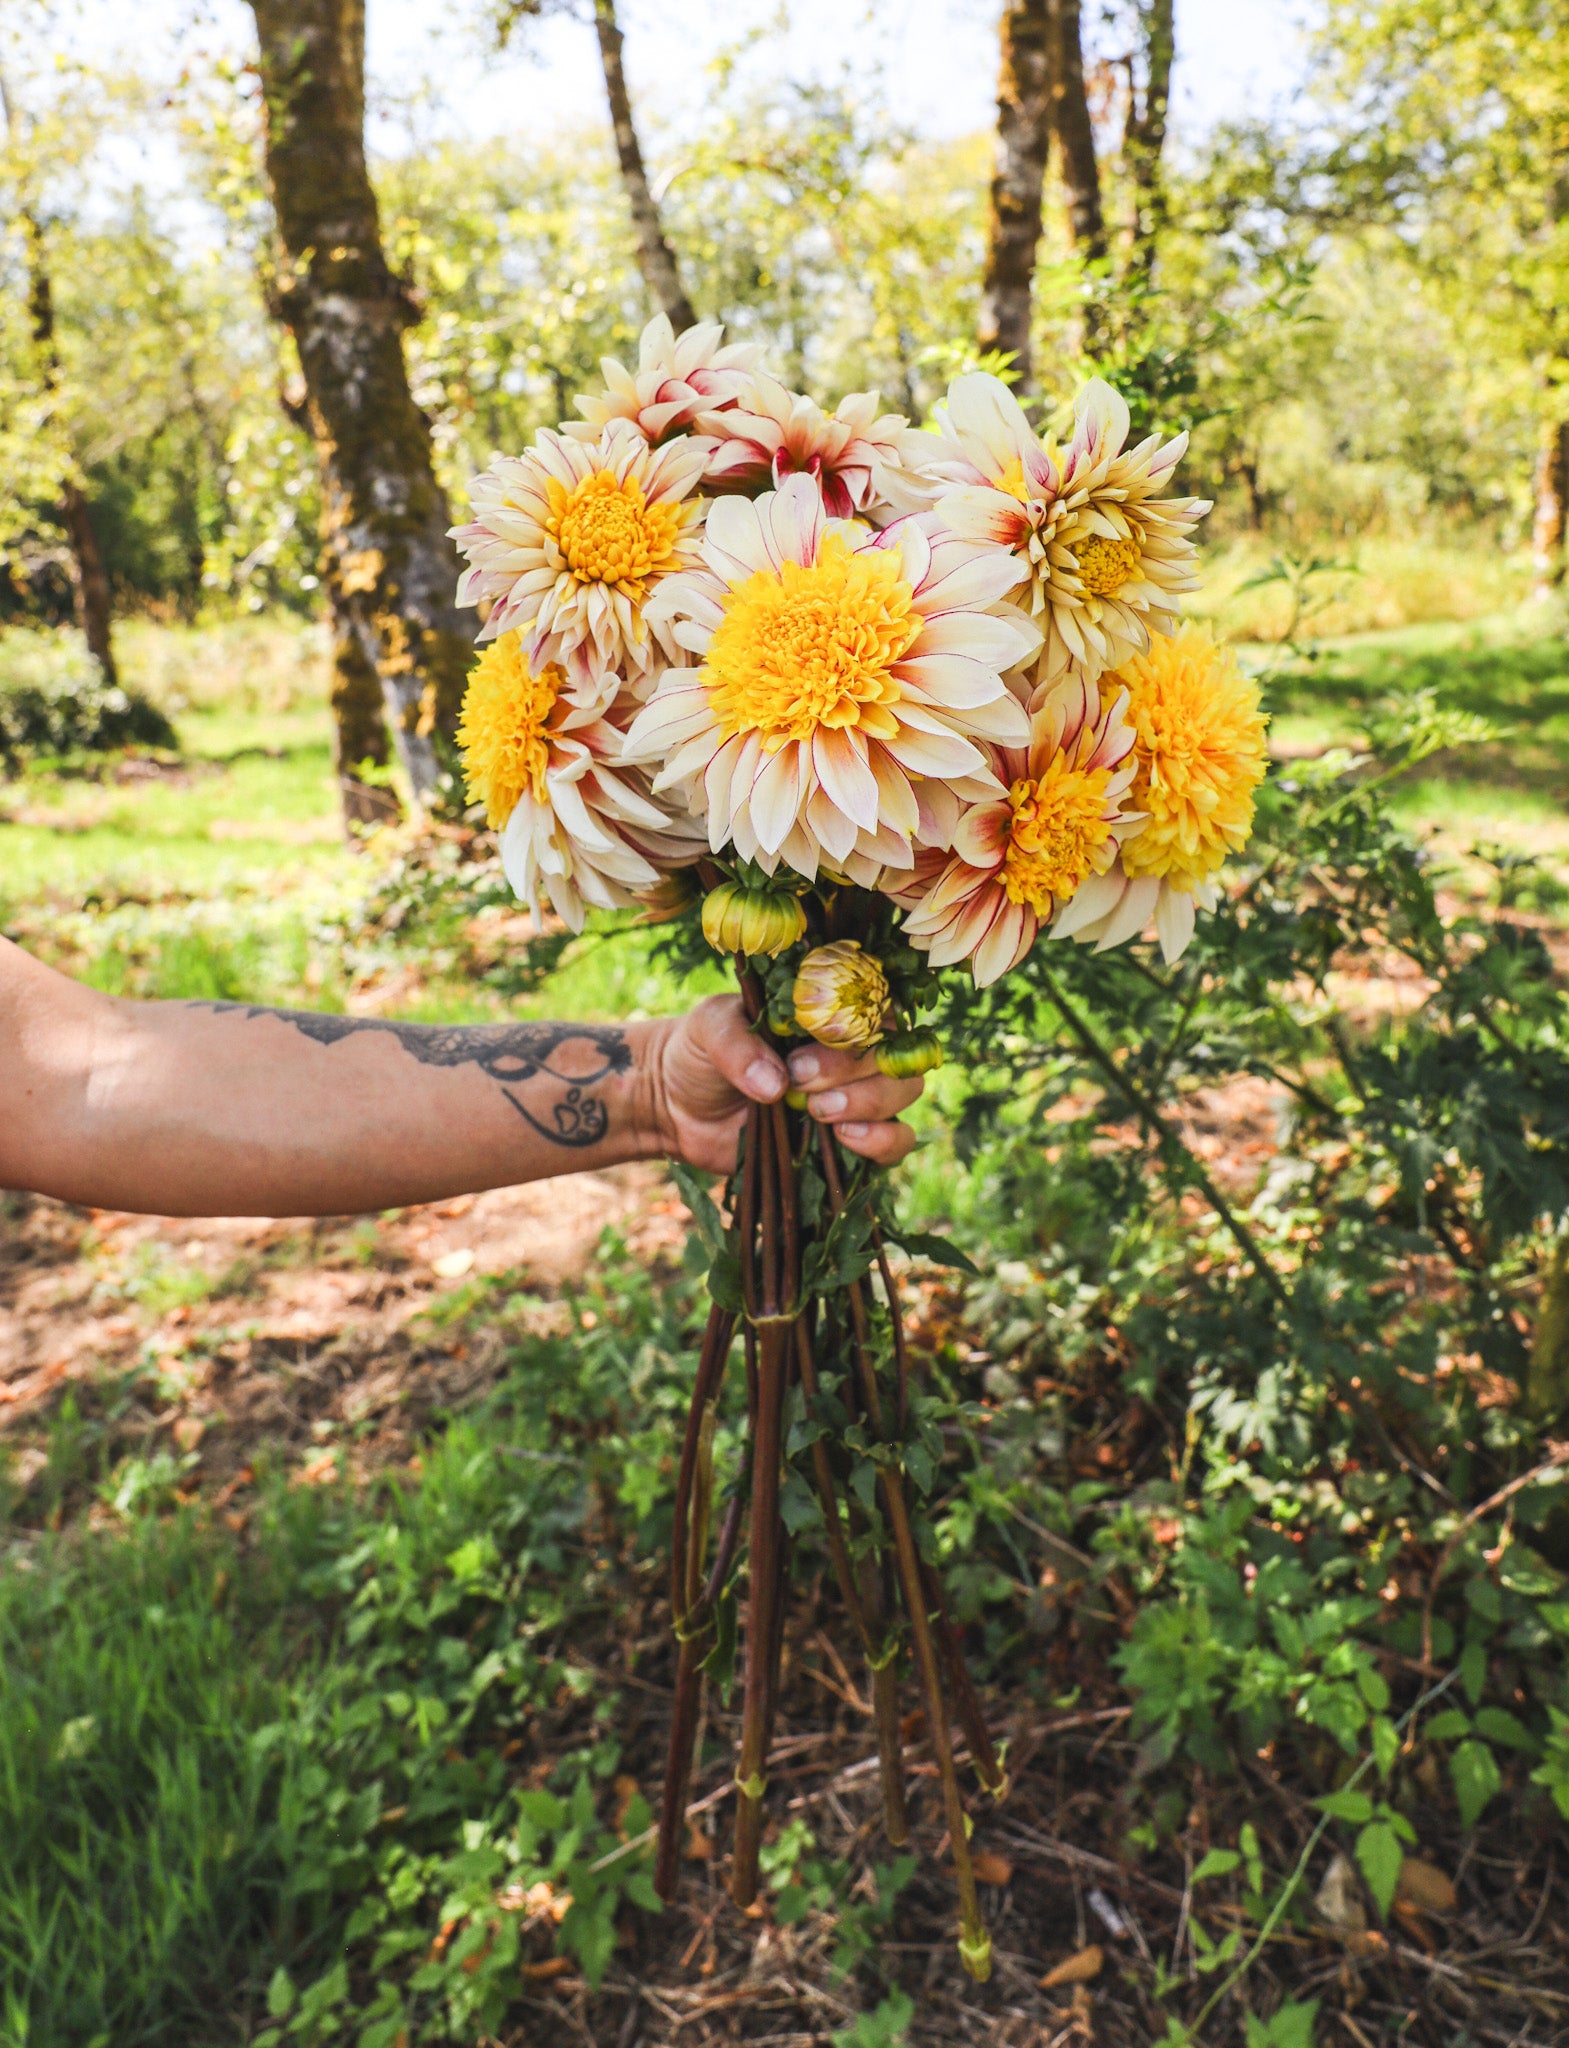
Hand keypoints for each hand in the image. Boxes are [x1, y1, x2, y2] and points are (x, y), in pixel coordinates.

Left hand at [649, 994, 924, 1175]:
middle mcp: (853, 1048)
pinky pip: (895, 1144)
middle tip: (802, 1091)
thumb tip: (773, 1085)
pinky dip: (882, 1144)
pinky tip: (845, 1140)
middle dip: (855, 1077)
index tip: (798, 1061)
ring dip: (870, 1106)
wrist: (678, 1105)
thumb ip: (737, 1046)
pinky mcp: (852, 1141)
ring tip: (818, 1114)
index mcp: (830, 1008)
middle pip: (894, 1053)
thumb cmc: (701, 1051)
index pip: (872, 1010)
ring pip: (903, 1094)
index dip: (848, 1037)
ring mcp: (857, 1094)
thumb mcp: (709, 1029)